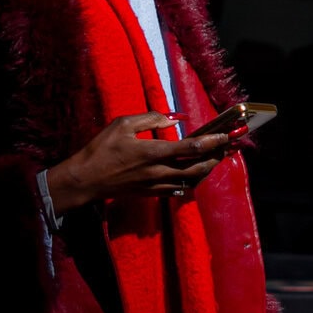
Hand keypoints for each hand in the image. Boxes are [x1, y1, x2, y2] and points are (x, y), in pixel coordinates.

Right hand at [46, 113, 235, 215]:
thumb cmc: (101, 149)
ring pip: (190, 181)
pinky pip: (178, 189)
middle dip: (215, 159)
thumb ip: (149, 118)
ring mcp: (155, 185)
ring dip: (205, 171)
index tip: (225, 136)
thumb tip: (173, 119)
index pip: (191, 148)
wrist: (86, 180)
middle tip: (227, 149)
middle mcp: (158, 171)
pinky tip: (194, 175)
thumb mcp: (122, 124)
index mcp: (153, 152)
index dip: (212, 142)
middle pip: (197, 168)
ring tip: (215, 160)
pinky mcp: (150, 193)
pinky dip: (190, 182)